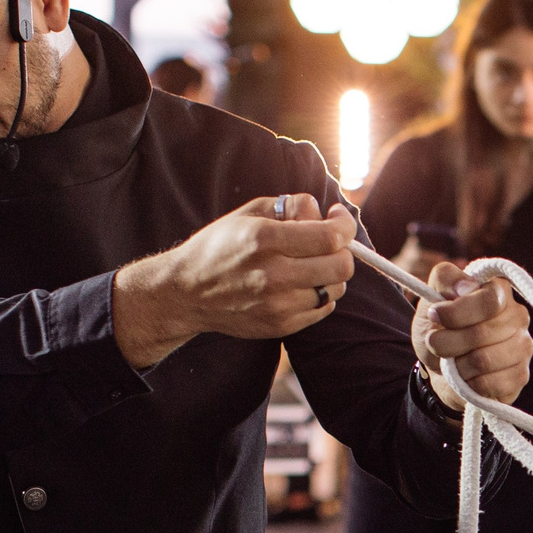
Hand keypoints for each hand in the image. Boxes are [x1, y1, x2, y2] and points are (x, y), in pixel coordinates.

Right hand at [113, 194, 355, 368]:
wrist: (188, 292)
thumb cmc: (220, 246)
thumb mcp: (249, 213)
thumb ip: (292, 206)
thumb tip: (327, 215)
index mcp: (263, 240)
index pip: (330, 238)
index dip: (344, 226)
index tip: (338, 219)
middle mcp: (272, 275)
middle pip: (341, 267)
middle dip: (342, 250)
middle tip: (329, 243)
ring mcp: (278, 305)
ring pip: (336, 289)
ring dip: (331, 273)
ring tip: (310, 263)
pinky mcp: (281, 326)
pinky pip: (323, 308)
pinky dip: (320, 293)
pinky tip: (300, 283)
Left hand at [412, 260, 531, 411]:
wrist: (438, 367)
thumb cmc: (439, 328)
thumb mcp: (431, 299)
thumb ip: (445, 280)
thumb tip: (466, 287)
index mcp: (499, 291)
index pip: (489, 300)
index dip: (457, 312)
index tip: (435, 315)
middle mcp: (518, 316)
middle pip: (482, 333)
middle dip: (448, 342)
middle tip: (436, 343)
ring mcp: (523, 347)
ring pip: (483, 360)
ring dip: (456, 365)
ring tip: (452, 361)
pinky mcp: (520, 375)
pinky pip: (489, 383)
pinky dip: (468, 383)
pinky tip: (467, 377)